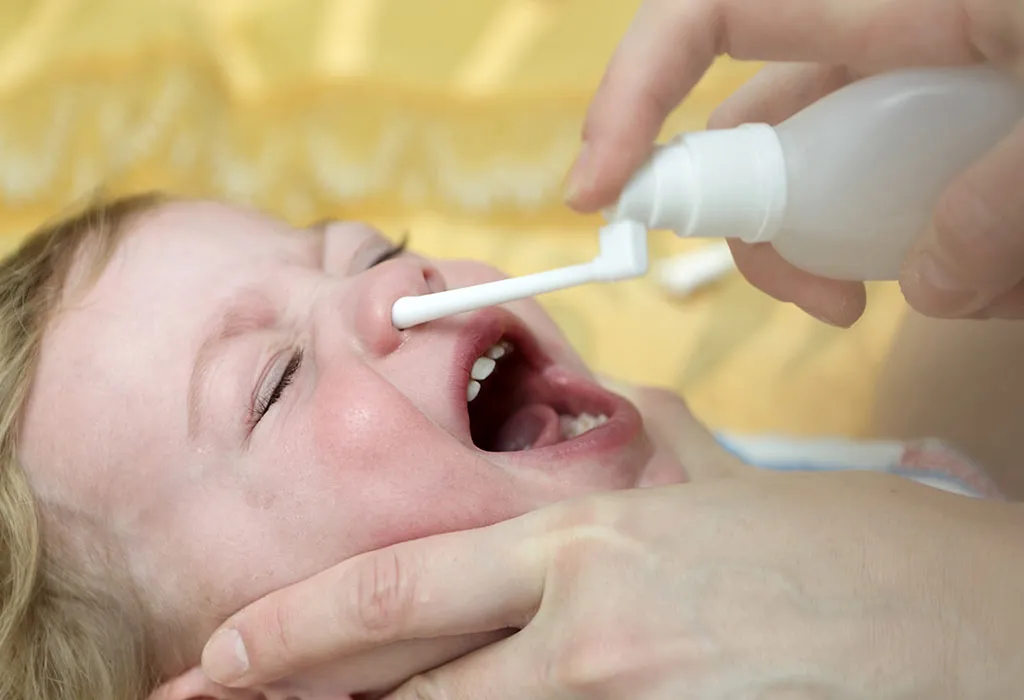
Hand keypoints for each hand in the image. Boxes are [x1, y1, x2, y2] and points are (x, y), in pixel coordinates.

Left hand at [201, 471, 1023, 698]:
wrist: (976, 628)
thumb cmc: (856, 557)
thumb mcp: (726, 488)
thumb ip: (642, 462)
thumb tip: (600, 424)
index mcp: (587, 543)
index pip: (396, 586)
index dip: (291, 630)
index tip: (218, 657)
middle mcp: (583, 629)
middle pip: (397, 683)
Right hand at [565, 0, 1023, 324]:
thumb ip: (1007, 199)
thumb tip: (930, 287)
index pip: (706, 17)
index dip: (631, 96)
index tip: (596, 195)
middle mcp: (893, 35)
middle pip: (764, 130)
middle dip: (769, 227)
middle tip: (830, 304)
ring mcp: (932, 83)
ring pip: (842, 177)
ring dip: (880, 251)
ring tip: (983, 293)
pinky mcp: (973, 126)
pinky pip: (920, 192)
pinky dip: (951, 249)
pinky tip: (1020, 280)